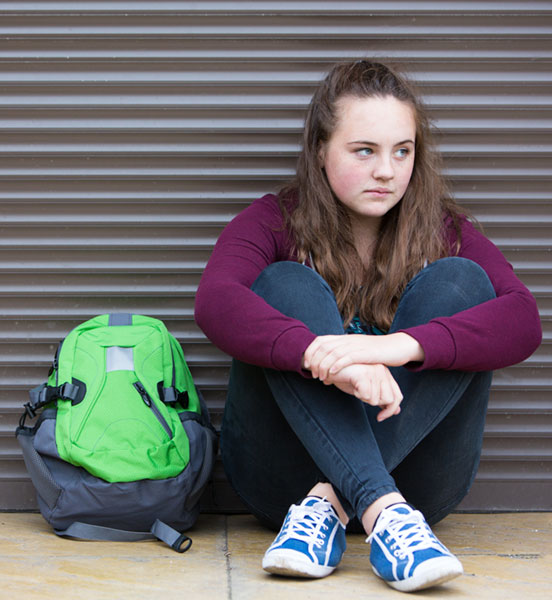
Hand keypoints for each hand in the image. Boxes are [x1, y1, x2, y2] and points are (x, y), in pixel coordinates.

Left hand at [303, 333, 424, 380]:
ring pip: (333, 353)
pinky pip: (348, 358)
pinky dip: (337, 365)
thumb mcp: (356, 350)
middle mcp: (348, 340)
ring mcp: (356, 345)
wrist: (396, 346)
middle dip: (314, 361)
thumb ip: (344, 353)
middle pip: (324, 347)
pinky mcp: (365, 353)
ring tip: (320, 377)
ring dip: (323, 365)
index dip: (310, 351)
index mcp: (344, 338)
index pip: (321, 340)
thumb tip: (330, 363)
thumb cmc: (375, 352)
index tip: (306, 364)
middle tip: (312, 374)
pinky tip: (332, 373)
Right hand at [324, 363, 402, 421]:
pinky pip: (366, 395)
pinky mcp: (365, 373)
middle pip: (389, 400)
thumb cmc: (346, 377)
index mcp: (385, 373)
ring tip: (354, 386)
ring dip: (363, 397)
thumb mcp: (366, 389)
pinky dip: (357, 394)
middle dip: (373, 402)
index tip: (379, 417)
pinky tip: (351, 383)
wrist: (328, 367)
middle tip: (360, 392)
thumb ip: (381, 397)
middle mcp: (382, 370)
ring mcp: (374, 370)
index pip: (397, 397)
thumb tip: (396, 411)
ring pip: (376, 399)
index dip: (390, 410)